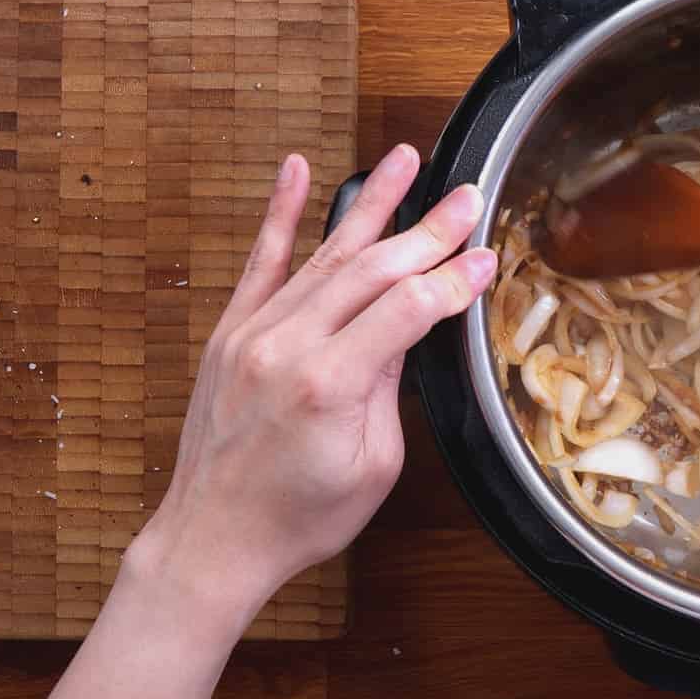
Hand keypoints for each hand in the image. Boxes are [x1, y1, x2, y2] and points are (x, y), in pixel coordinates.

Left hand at [126, 144, 494, 640]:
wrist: (212, 539)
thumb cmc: (298, 517)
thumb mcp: (374, 464)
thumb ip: (392, 386)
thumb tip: (409, 324)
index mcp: (328, 384)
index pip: (406, 309)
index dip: (452, 279)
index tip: (486, 257)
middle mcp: (288, 345)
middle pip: (372, 269)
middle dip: (428, 230)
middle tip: (466, 196)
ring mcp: (255, 331)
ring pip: (325, 252)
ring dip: (371, 203)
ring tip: (405, 159)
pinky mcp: (232, 330)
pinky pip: (261, 259)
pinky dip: (280, 211)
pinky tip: (298, 169)